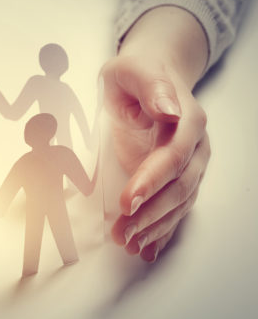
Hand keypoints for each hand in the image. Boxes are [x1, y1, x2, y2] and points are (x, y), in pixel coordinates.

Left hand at [102, 54, 209, 261]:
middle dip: (151, 213)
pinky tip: (148, 248)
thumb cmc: (135, 73)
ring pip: (179, 203)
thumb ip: (151, 87)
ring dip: (155, 227)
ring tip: (129, 244)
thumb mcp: (134, 69)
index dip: (151, 180)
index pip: (173, 156)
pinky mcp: (178, 177)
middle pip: (179, 187)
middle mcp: (195, 146)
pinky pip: (175, 208)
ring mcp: (190, 165)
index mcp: (187, 120)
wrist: (151, 76)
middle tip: (122, 232)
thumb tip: (169, 110)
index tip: (127, 201)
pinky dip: (163, 230)